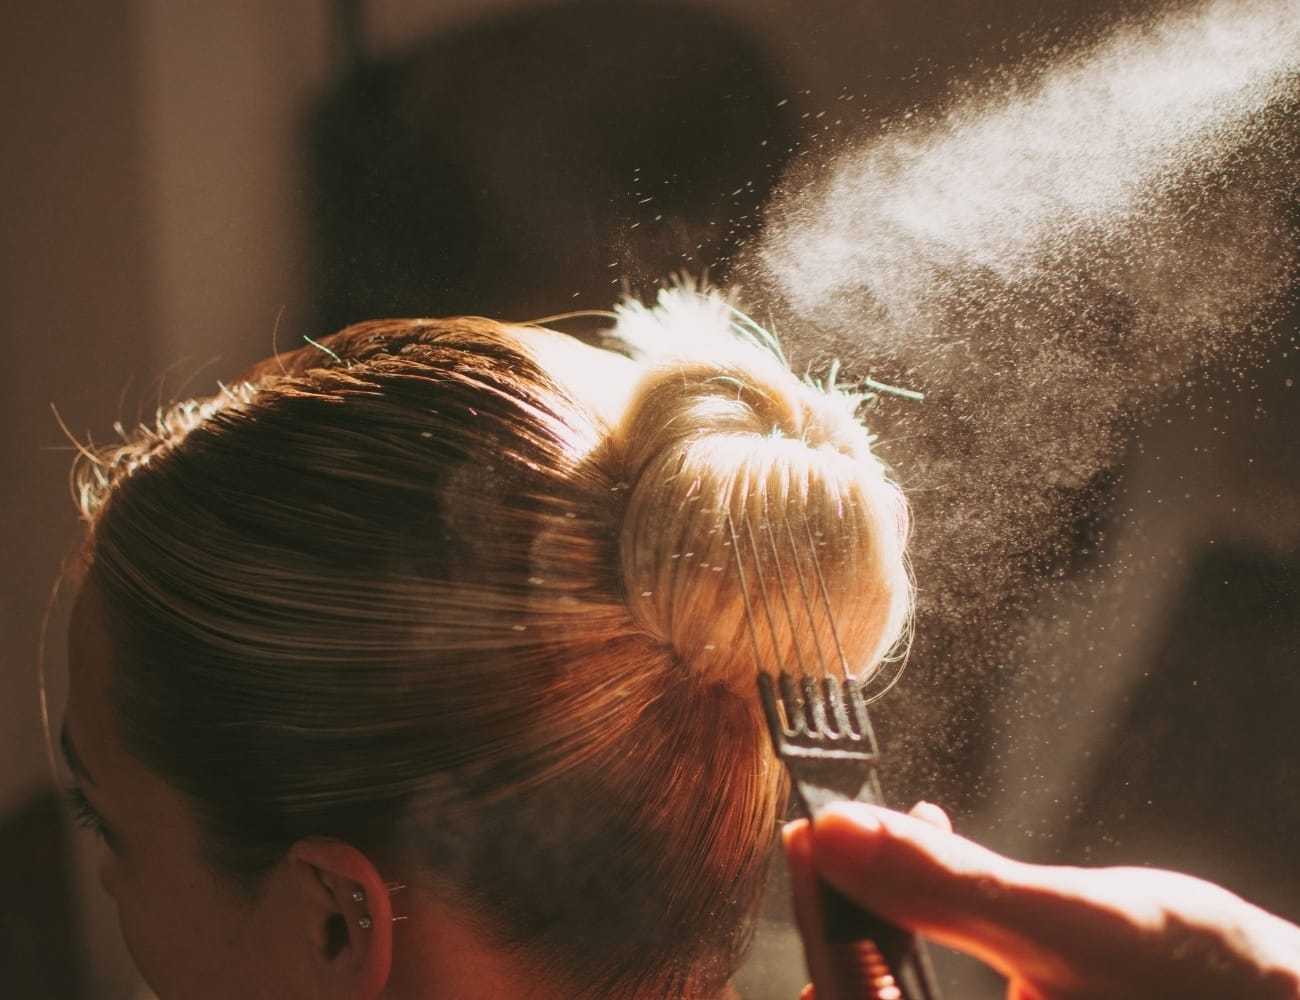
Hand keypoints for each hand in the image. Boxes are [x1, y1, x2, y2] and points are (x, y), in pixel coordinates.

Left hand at [783, 802, 1299, 999]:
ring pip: (896, 983)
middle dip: (849, 905)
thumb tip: (837, 829)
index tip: (808, 834)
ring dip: (886, 903)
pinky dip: (925, 917)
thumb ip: (947, 887)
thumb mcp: (1074, 927)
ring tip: (898, 828)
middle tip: (843, 827)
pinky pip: (930, 982)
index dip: (819, 918)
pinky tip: (938, 854)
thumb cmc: (1207, 985)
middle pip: (864, 992)